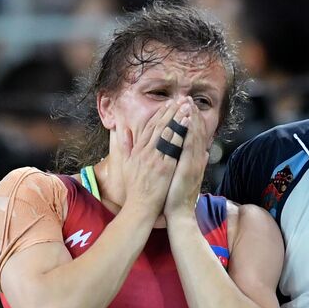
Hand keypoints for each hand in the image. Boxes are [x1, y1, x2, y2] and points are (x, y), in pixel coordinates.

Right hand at [117, 97, 191, 215]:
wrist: (140, 207)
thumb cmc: (135, 189)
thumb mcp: (125, 165)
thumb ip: (124, 147)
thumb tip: (120, 131)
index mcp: (138, 151)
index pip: (150, 127)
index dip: (160, 114)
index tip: (169, 104)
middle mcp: (145, 152)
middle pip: (159, 126)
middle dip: (171, 111)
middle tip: (180, 100)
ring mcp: (155, 159)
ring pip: (167, 133)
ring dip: (177, 118)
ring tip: (186, 107)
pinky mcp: (164, 167)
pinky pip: (174, 147)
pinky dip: (181, 134)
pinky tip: (187, 124)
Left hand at [164, 102, 208, 219]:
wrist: (180, 215)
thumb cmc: (179, 198)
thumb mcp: (188, 177)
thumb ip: (197, 163)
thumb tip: (205, 152)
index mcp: (195, 161)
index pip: (195, 137)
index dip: (193, 121)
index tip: (188, 107)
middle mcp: (196, 160)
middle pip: (196, 133)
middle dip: (192, 115)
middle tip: (188, 99)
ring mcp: (193, 164)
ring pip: (194, 136)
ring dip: (191, 119)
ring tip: (188, 104)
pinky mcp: (188, 168)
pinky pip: (188, 146)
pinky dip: (189, 133)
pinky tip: (186, 122)